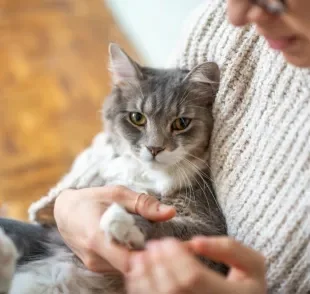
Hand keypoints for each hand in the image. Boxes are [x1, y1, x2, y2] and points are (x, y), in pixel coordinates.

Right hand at [54, 186, 175, 272]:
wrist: (64, 211)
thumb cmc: (91, 199)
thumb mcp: (117, 194)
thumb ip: (143, 204)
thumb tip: (171, 212)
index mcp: (98, 237)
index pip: (130, 262)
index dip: (154, 258)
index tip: (175, 247)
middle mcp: (95, 257)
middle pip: (133, 268)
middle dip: (158, 259)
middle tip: (183, 247)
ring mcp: (95, 265)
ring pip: (128, 270)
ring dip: (149, 261)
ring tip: (170, 248)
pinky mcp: (96, 266)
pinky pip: (121, 267)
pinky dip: (138, 260)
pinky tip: (150, 249)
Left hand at [126, 236, 265, 293]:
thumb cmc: (248, 286)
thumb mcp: (252, 264)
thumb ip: (228, 248)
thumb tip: (195, 242)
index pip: (192, 277)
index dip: (175, 256)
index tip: (167, 241)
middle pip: (173, 287)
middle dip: (158, 262)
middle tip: (152, 246)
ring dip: (145, 276)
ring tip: (141, 258)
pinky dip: (142, 288)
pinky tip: (138, 275)